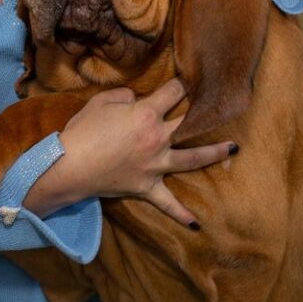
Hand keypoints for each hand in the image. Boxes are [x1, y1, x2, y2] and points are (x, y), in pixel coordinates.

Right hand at [27, 79, 236, 227]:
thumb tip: (135, 99)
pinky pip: (168, 203)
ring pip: (192, 159)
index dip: (180, 83)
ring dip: (214, 153)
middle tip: (218, 105)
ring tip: (234, 148)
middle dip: (203, 111)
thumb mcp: (101, 102)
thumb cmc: (82, 130)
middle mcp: (157, 138)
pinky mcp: (147, 187)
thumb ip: (123, 95)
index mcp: (146, 114)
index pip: (172, 92)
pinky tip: (196, 223)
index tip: (187, 79)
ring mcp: (155, 165)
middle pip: (188, 122)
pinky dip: (181, 213)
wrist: (68, 166)